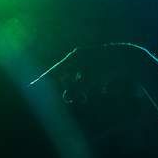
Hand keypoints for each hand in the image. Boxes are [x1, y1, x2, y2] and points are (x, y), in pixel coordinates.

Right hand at [31, 44, 147, 104]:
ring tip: (100, 90)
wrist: (129, 58)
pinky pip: (87, 75)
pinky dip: (92, 83)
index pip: (53, 72)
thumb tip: (66, 97)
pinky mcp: (94, 61)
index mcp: (73, 59)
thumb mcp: (91, 81)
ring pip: (78, 78)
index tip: (29, 88)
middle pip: (66, 78)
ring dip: (86, 88)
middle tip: (84, 100)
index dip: (41, 82)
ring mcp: (85, 58)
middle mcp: (77, 56)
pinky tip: (103, 86)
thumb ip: (77, 89)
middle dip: (75, 90)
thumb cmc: (109, 68)